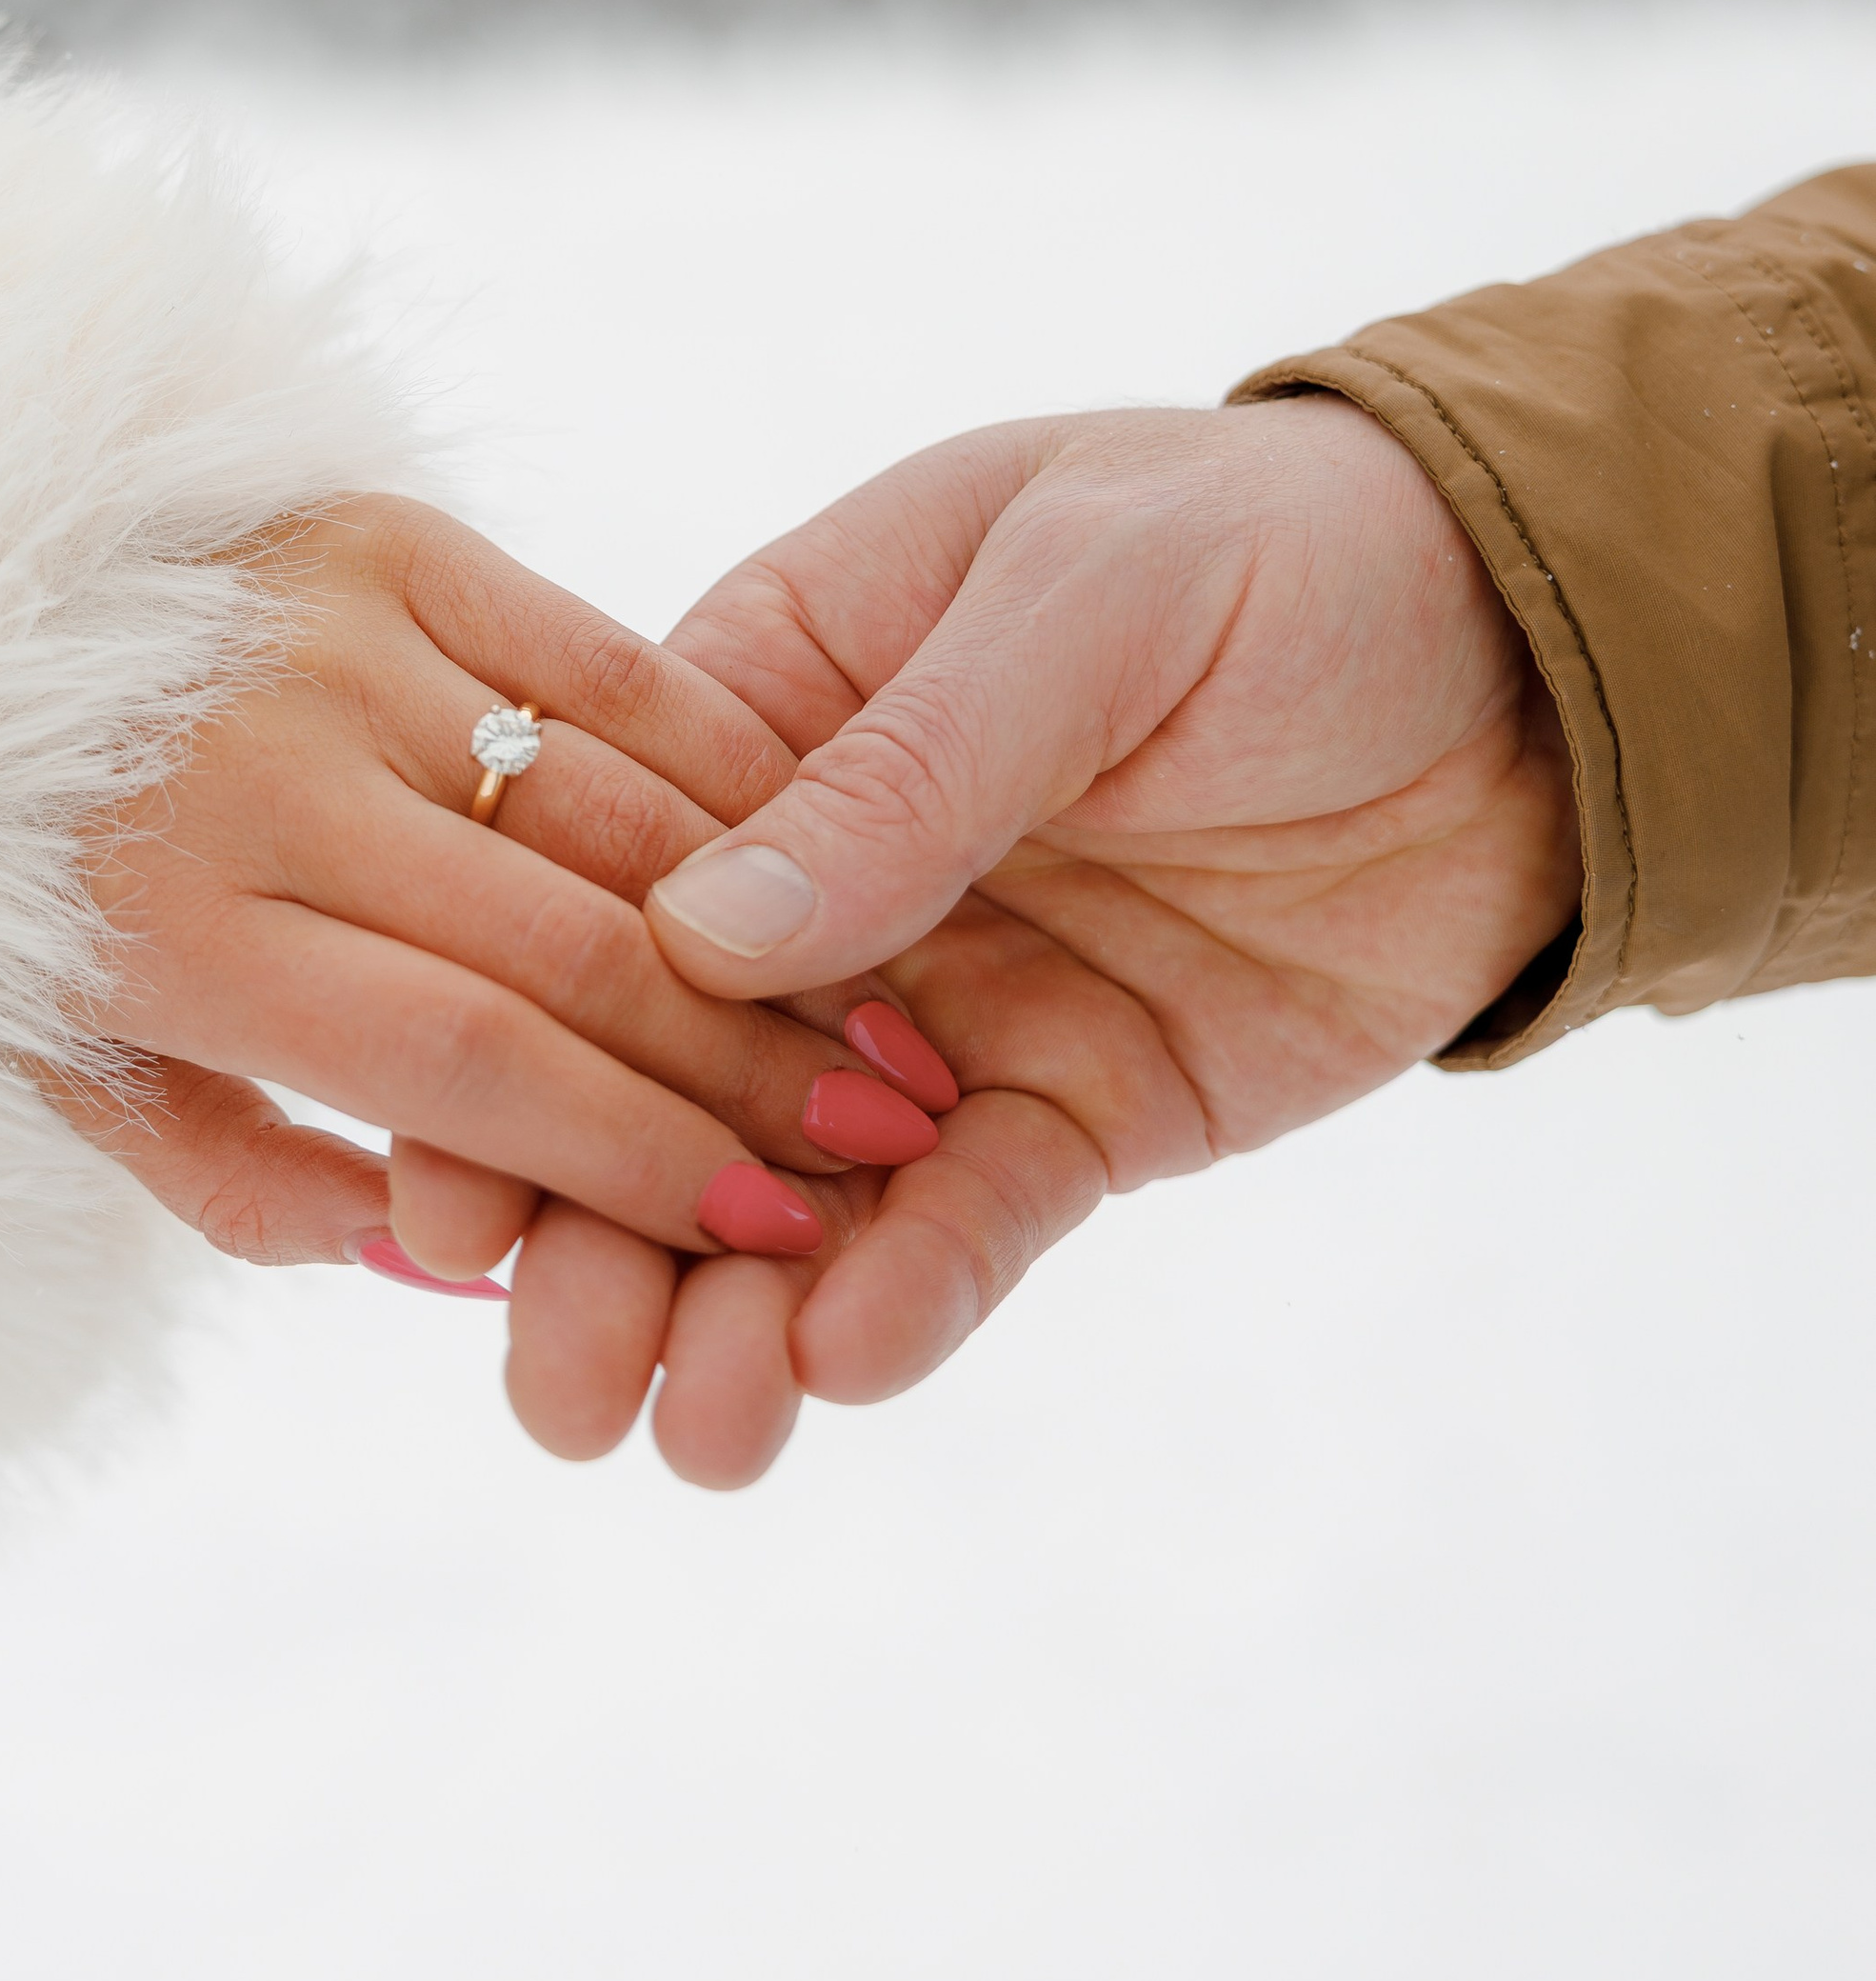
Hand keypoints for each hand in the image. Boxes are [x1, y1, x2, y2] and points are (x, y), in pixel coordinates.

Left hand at [41, 497, 936, 1276]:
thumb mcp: (59, 1070)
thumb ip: (241, 1178)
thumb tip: (438, 1258)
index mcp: (174, 928)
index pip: (473, 1068)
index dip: (645, 1163)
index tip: (773, 1234)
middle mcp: (264, 770)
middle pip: (573, 946)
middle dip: (752, 1068)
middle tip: (880, 1142)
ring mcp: (334, 635)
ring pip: (616, 803)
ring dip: (776, 925)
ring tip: (885, 1019)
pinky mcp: (388, 535)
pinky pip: (606, 662)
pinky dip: (718, 766)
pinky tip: (811, 849)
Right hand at [591, 400, 1577, 1435]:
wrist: (1537, 655)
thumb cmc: (1286, 546)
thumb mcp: (1089, 589)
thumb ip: (914, 758)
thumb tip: (705, 934)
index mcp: (778, 698)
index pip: (602, 876)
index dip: (516, 1033)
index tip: (444, 1181)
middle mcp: (830, 872)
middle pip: (665, 1062)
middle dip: (598, 1226)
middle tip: (554, 1381)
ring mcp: (944, 1006)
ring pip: (796, 1177)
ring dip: (728, 1310)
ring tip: (688, 1434)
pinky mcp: (1073, 1112)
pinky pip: (972, 1221)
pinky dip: (909, 1296)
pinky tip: (846, 1366)